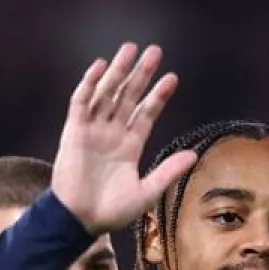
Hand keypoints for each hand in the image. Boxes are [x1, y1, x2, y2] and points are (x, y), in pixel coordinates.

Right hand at [51, 42, 198, 233]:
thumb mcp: (147, 191)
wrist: (80, 220)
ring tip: (130, 49)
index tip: (172, 77)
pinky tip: (101, 67)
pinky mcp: (74, 132)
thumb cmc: (112, 211)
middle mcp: (112, 133)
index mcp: (130, 146)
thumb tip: (194, 155)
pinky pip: (81, 102)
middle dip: (141, 74)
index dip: (159, 95)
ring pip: (107, 93)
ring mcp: (93, 130)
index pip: (147, 113)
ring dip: (118, 71)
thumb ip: (168, 171)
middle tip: (154, 50)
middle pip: (128, 96)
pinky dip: (89, 84)